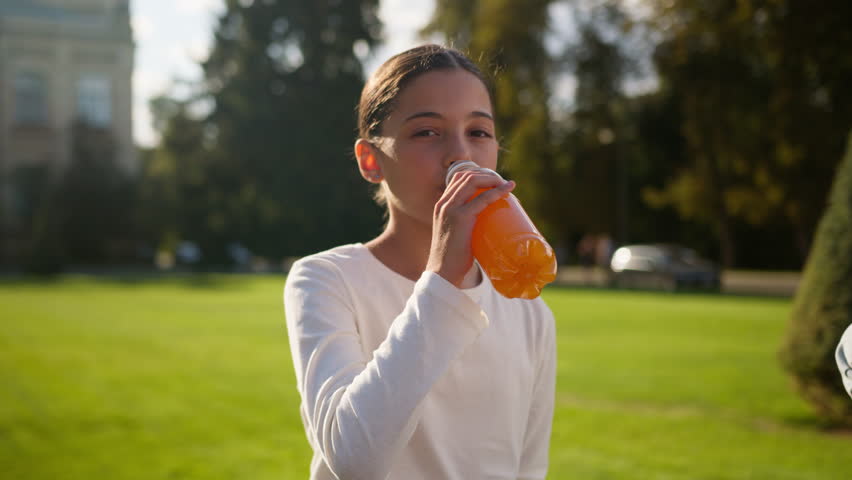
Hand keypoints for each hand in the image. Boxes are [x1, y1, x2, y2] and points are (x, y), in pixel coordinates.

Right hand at [426, 170, 515, 286]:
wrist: (443, 273)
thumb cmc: (453, 258)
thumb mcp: (456, 234)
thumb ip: (466, 227)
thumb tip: (488, 227)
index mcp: (441, 205)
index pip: (458, 178)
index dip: (478, 174)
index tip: (493, 181)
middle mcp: (444, 204)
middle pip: (467, 176)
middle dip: (488, 174)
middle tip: (503, 183)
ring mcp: (451, 210)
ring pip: (473, 181)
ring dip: (492, 179)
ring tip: (507, 184)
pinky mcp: (461, 218)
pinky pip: (482, 199)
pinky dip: (497, 191)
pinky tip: (508, 189)